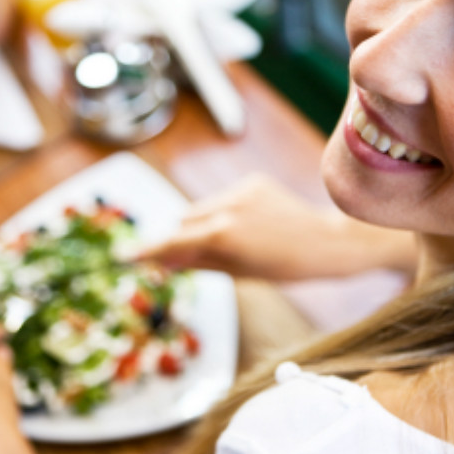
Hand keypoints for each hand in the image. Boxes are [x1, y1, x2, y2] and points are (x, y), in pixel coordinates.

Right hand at [139, 174, 416, 279]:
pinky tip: (250, 225)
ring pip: (201, 207)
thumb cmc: (285, 267)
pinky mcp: (252, 181)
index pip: (173, 241)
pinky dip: (225, 212)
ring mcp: (240, 190)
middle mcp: (228, 207)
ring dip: (203, 224)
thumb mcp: (239, 273)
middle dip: (182, 238)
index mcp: (223, 235)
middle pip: (183, 220)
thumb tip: (165, 261)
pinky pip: (223, 198)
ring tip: (234, 241)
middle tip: (193, 258)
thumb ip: (198, 263)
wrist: (328, 241)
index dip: (148, 250)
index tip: (124, 255)